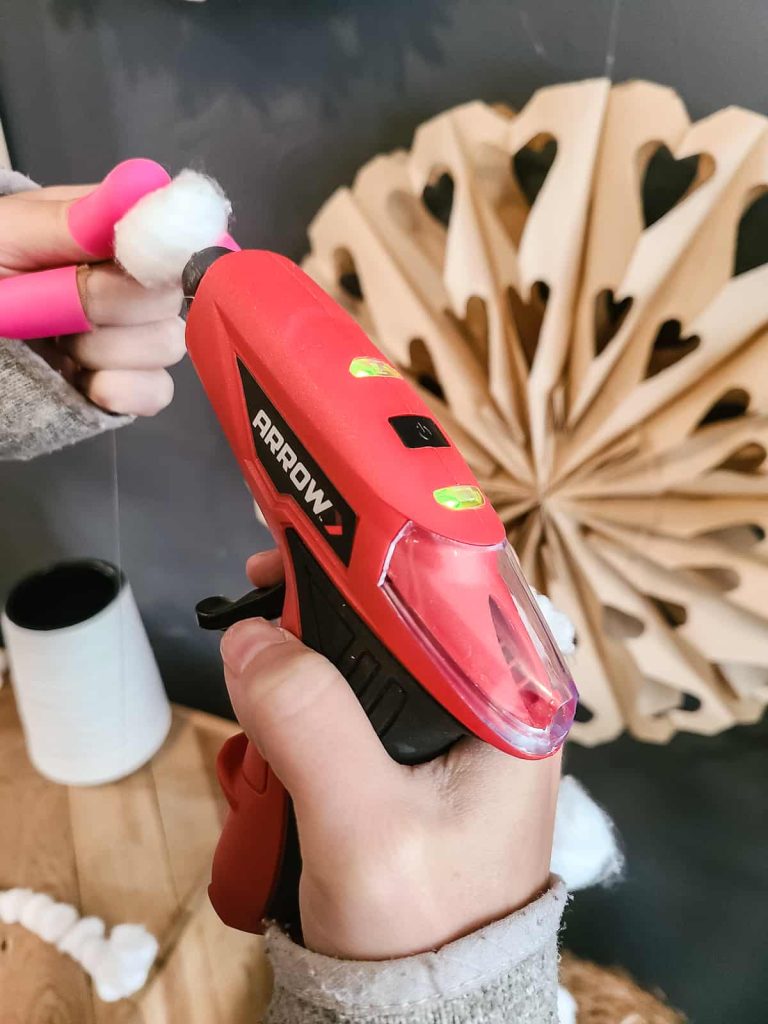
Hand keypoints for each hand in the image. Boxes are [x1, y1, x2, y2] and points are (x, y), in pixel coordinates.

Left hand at [0, 184, 183, 414]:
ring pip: (167, 345)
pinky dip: (125, 391)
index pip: (174, 235)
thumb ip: (73, 220)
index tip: (118, 269)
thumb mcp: (8, 234)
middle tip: (61, 311)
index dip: (160, 254)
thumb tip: (143, 186)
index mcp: (109, 233)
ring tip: (61, 346)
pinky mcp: (126, 383)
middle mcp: (132, 282)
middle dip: (115, 309)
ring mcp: (132, 336)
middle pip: (172, 297)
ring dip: (109, 352)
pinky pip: (157, 391)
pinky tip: (87, 382)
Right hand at [220, 550, 560, 960]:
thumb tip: (252, 637)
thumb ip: (312, 724)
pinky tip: (277, 702)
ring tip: (260, 651)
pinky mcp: (416, 752)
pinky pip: (360, 690)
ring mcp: (452, 725)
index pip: (468, 578)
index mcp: (513, 703)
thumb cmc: (418, 928)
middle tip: (263, 582)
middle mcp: (492, 700)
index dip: (391, 539)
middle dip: (335, 589)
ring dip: (315, 640)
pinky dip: (313, 686)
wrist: (416, 1012)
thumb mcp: (363, 830)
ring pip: (379, 643)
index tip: (315, 526)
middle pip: (415, 601)